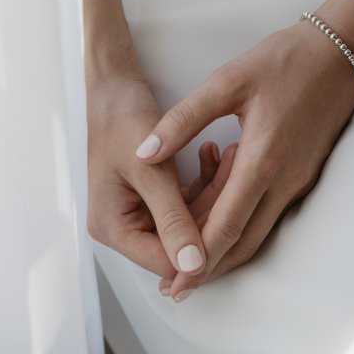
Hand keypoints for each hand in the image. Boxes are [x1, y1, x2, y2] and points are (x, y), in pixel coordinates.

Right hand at [86, 71, 236, 282]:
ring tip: (230, 156)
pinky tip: (215, 156)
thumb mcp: (151, 172)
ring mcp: (138, 215)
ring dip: (213, 194)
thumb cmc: (121, 119)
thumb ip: (173, 220)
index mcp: (112, 228)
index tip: (235, 218)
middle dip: (212, 214)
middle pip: (180, 246)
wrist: (113, 87)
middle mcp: (122, 228)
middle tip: (240, 174)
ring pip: (190, 225)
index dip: (202, 252)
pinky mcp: (153, 201)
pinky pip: (187, 206)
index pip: (165, 263)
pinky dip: (204, 184)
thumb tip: (193, 265)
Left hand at [133, 15, 353, 297]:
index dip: (198, 257)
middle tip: (176, 289)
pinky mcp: (301, 178)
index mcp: (263, 161)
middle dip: (209, 269)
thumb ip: (183, 120)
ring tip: (190, 270)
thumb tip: (144, 152)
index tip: (175, 280)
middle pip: (243, 243)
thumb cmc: (286, 60)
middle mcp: (284, 182)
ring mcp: (296, 183)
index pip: (227, 224)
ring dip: (225, 255)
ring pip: (257, 234)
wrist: (345, 50)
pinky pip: (268, 216)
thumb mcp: (228, 80)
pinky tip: (217, 230)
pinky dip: (241, 230)